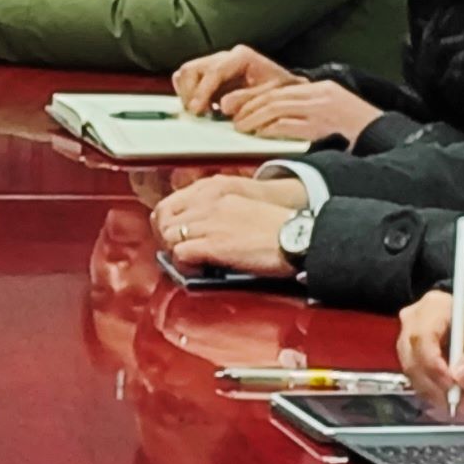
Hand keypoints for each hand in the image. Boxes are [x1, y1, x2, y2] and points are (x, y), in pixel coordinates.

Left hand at [148, 174, 302, 279]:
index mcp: (216, 193)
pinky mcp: (213, 244)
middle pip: (164, 218)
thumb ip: (221, 215)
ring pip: (169, 235)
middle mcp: (208, 204)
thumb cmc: (281, 229)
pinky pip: (180, 253)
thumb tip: (204, 233)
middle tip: (176, 251)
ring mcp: (209, 224)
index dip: (168, 222)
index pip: (172, 202)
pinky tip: (195, 269)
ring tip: (188, 262)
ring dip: (173, 251)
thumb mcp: (245, 210)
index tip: (174, 235)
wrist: (299, 238)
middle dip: (165, 237)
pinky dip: (182, 264)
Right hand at [172, 43, 294, 116]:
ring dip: (187, 94)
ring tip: (200, 111)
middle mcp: (225, 56)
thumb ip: (247, 99)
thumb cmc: (281, 91)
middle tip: (197, 113)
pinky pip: (186, 79)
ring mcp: (215, 64)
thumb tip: (222, 105)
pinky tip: (200, 105)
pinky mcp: (209, 74)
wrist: (287, 89)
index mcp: (241, 56)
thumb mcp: (270, 95)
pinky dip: (187, 92)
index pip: (213, 71)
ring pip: (186, 73)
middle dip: (190, 92)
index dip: (202, 91)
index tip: (197, 109)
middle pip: (192, 69)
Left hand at [217, 76, 381, 147]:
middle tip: (232, 117)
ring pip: (278, 106)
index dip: (253, 96)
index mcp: (320, 88)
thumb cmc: (357, 128)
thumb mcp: (329, 113)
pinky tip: (260, 134)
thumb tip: (272, 121)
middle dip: (249, 106)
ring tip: (241, 127)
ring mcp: (322, 108)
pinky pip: (290, 124)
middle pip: (274, 95)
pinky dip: (272, 128)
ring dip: (255, 117)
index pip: (279, 88)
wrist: (384, 134)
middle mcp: (319, 93)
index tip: (236, 105)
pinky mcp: (324, 124)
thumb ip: (304, 112)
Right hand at [397, 289, 463, 406]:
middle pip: (414, 360)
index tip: (453, 387)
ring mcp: (408, 341)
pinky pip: (418, 383)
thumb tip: (460, 377)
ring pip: (414, 376)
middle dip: (438, 388)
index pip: (422, 338)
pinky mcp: (411, 359)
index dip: (433, 366)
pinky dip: (440, 397)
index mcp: (434, 307)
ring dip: (441, 397)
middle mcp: (413, 321)